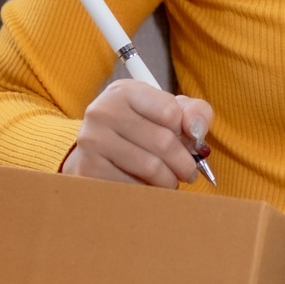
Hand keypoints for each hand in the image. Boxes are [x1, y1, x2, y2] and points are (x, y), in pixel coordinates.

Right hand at [63, 80, 212, 187]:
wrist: (96, 154)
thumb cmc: (139, 131)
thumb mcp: (167, 112)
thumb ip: (194, 112)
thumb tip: (196, 130)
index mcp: (125, 91)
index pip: (171, 111)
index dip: (186, 132)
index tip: (186, 142)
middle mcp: (103, 111)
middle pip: (164, 142)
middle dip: (184, 163)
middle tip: (189, 173)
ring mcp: (92, 140)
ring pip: (151, 168)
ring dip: (169, 181)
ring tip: (169, 181)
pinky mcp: (88, 169)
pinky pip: (133, 187)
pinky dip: (147, 192)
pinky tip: (146, 187)